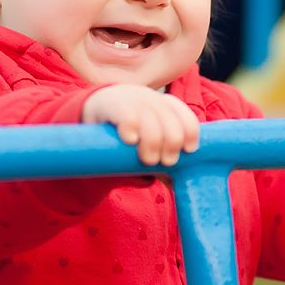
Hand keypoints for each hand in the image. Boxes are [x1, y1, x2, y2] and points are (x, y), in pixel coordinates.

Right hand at [83, 85, 199, 165]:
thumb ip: (159, 158)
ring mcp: (134, 101)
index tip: (186, 152)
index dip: (190, 137)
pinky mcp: (113, 105)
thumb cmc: (127, 130)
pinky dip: (132, 132)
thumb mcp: (146, 140)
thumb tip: (174, 183)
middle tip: (162, 162)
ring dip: (153, 148)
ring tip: (146, 160)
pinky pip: (129, 119)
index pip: (188, 120)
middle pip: (173, 129)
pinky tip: (130, 140)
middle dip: (171, 149)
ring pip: (153, 129)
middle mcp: (154, 101)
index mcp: (167, 107)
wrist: (94, 108)